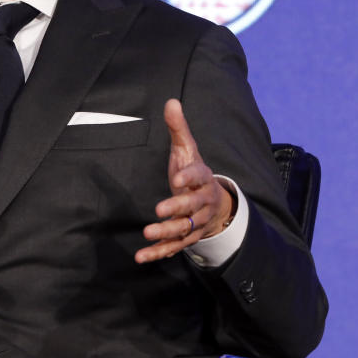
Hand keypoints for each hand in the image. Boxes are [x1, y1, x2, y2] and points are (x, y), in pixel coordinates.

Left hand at [135, 99, 233, 263]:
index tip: (176, 180)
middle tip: (159, 210)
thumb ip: (178, 128)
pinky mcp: (187, 238)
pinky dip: (158, 253)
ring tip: (147, 232)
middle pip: (192, 207)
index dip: (188, 178)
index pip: (199, 176)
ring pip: (183, 229)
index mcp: (202, 178)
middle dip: (177, 209)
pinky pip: (174, 248)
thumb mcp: (188, 149)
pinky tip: (141, 257)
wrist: (216, 203)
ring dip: (166, 232)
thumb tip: (171, 101)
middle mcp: (202, 202)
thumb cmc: (194, 172)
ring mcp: (196, 222)